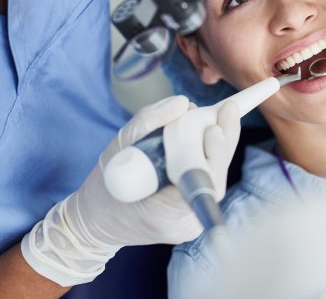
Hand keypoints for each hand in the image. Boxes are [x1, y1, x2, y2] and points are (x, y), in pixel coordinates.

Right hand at [21, 96, 240, 285]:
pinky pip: (206, 181)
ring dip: (218, 147)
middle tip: (227, 110)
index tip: (215, 128)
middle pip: (215, 179)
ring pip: (214, 179)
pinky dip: (208, 157)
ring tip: (221, 116)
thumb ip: (148, 123)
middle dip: (223, 142)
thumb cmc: (104, 187)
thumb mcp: (117, 149)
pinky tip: (211, 134)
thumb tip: (183, 103)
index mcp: (162, 213)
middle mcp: (182, 224)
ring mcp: (189, 223)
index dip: (214, 154)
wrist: (97, 221)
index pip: (201, 184)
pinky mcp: (192, 215)